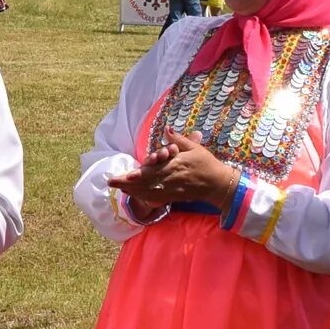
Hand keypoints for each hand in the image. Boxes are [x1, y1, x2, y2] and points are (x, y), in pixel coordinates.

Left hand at [112, 137, 237, 215]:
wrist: (218, 184)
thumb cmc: (206, 163)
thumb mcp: (194, 148)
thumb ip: (178, 140)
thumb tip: (166, 130)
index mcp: (175, 166)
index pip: (153, 171)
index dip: (138, 175)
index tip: (125, 176)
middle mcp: (171, 180)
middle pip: (145, 183)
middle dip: (127, 184)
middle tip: (111, 182)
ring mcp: (171, 190)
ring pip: (148, 192)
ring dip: (132, 190)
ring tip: (117, 187)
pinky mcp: (173, 196)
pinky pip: (155, 198)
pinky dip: (142, 197)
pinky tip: (133, 194)